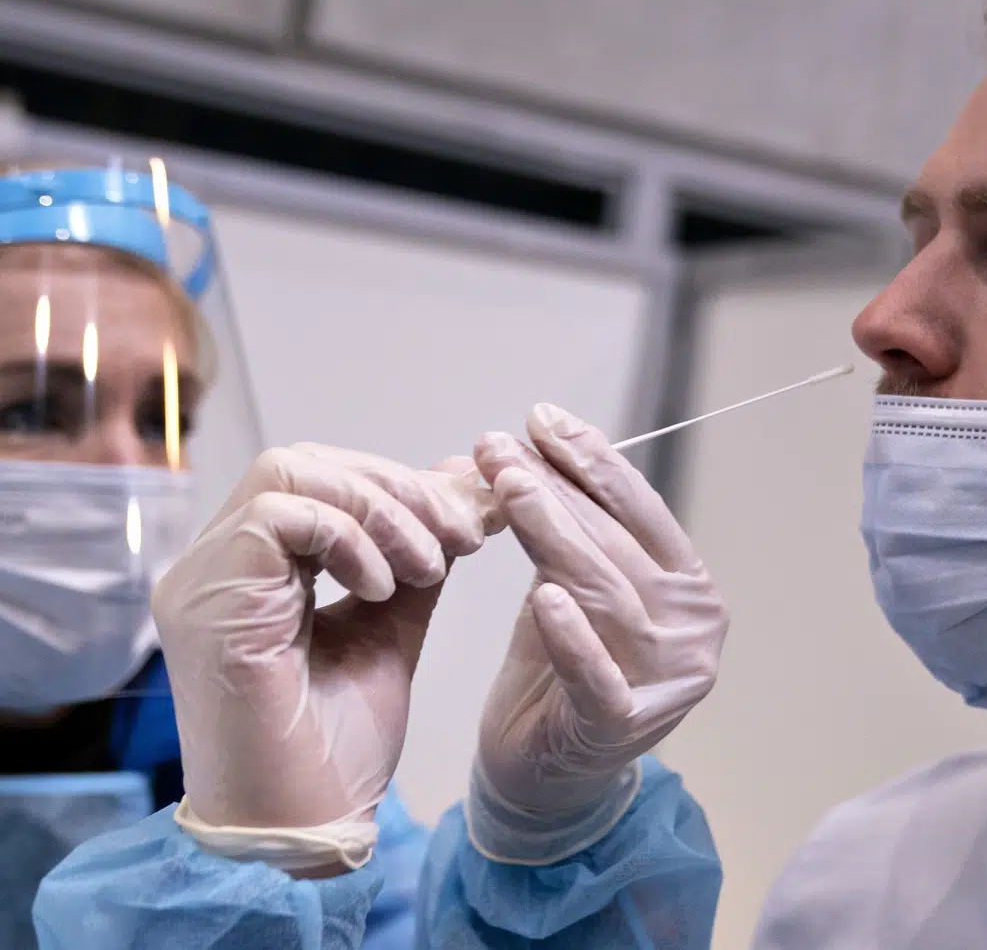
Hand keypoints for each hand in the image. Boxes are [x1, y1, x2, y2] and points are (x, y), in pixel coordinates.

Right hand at [152, 444, 491, 835]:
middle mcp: (214, 567)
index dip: (398, 484)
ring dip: (380, 509)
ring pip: (290, 474)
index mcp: (250, 572)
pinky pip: (280, 517)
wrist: (303, 831)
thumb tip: (458, 493)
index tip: (473, 514)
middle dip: (398, 488)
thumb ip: (413, 564)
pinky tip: (385, 586)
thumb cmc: (335, 751)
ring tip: (429, 563)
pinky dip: (349, 537)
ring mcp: (203, 580)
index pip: (318, 479)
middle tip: (465, 533)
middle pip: (304, 463)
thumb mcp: (389, 633)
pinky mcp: (208, 602)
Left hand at [466, 404, 727, 862]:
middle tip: (499, 447)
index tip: (542, 419)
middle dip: (556, 487)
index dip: (593, 461)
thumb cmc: (556, 673)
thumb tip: (531, 451)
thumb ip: (569, 535)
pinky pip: (597, 674)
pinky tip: (544, 598)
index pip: (643, 511)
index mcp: (690, 589)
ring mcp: (667, 679)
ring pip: (604, 593)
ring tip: (503, 487)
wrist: (542, 776)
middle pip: (618, 545)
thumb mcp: (568, 589)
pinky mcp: (624, 727)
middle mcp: (693, 630)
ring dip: (551, 533)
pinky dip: (572, 637)